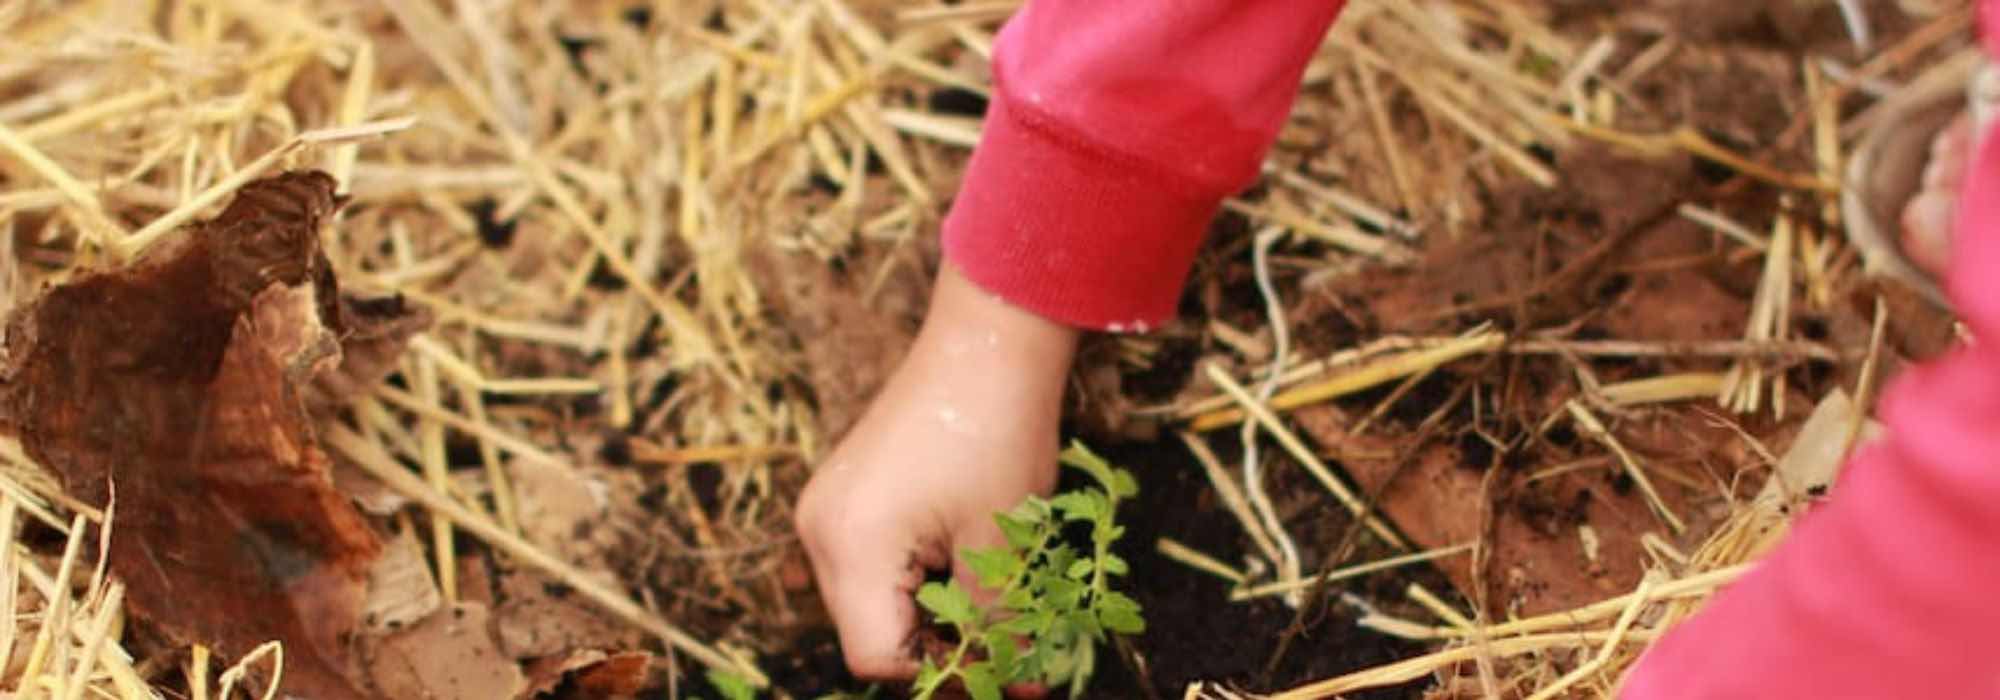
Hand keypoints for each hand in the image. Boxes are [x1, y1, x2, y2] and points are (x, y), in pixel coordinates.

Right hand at [794, 263, 1077, 681]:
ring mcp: (825, 510)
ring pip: (867, 603)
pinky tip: (961, 566)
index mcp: (852, 545)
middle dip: (934, 650)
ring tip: (990, 603)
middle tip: (1004, 644)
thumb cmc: (998, 434)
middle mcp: (820, 530)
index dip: (939, 674)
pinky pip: (867, 565)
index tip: (998, 669)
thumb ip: (998, 627)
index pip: (875, 656)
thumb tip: (1014, 688)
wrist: (987, 342)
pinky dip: (912, 582)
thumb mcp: (1001, 545)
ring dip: (925, 617)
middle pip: (865, 634)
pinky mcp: (843, 495)